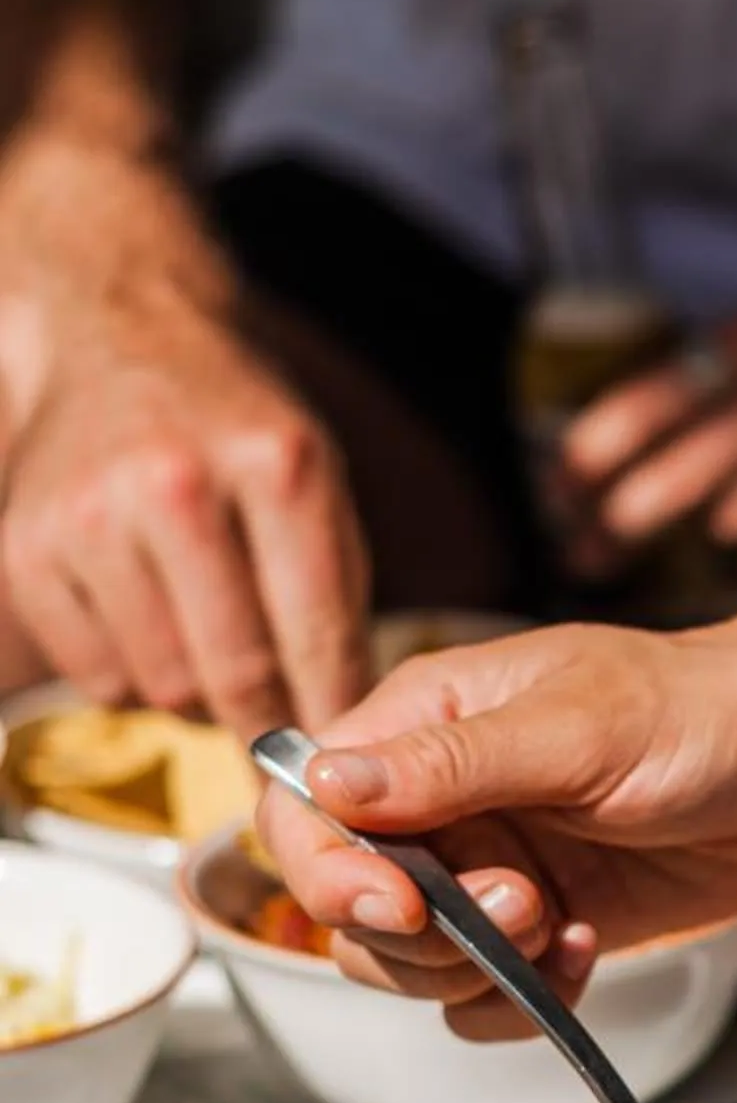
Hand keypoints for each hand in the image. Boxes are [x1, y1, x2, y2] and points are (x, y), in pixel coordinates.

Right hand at [0, 290, 370, 734]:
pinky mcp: (27, 549)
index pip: (316, 634)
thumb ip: (334, 598)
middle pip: (235, 674)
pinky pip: (98, 677)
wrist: (118, 344)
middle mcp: (174, 484)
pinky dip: (133, 677)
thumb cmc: (230, 427)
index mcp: (273, 463)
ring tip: (210, 651)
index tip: (338, 759)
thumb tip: (339, 728)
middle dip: (266, 722)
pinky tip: (149, 626)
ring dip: (196, 697)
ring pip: (163, 686)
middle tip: (279, 737)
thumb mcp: (314, 480)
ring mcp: (89, 516)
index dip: (332, 715)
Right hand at [254, 618, 736, 1035]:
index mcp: (419, 725)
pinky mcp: (541, 925)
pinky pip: (485, 997)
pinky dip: (525, 999)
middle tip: (516, 907)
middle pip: (347, 908)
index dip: (326, 872)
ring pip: (409, 966)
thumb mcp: (578, 728)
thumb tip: (329, 782)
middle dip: (417, 936)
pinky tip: (585, 953)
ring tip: (558, 925)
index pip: (305, 811)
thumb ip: (453, 764)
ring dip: (474, 971)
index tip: (397, 904)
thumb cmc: (701, 711)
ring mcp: (486, 870)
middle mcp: (437, 803)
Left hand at [558, 299, 736, 584]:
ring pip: (734, 518)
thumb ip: (688, 391)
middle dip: (623, 520)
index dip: (595, 451)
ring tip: (674, 554)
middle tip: (584, 553)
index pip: (654, 402)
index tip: (557, 490)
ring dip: (693, 539)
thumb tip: (579, 470)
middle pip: (686, 476)